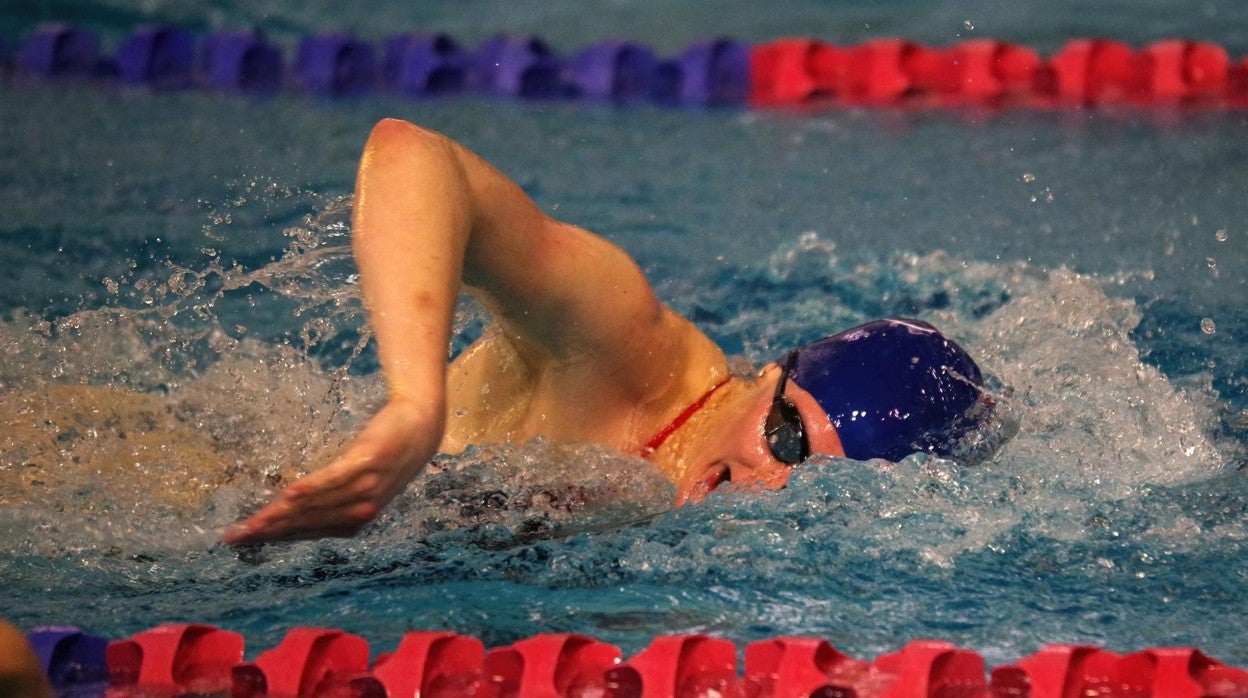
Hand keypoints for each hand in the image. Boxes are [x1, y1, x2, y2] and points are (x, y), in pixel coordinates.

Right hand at [222, 398, 442, 544]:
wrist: (421, 424)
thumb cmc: (384, 453)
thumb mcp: (357, 480)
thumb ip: (329, 494)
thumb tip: (289, 500)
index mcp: (354, 520)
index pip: (305, 532)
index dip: (272, 536)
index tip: (240, 540)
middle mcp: (360, 509)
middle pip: (305, 523)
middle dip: (268, 531)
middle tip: (233, 536)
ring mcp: (365, 487)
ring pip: (316, 505)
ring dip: (281, 515)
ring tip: (253, 522)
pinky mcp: (368, 462)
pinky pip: (335, 478)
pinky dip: (312, 488)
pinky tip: (288, 493)